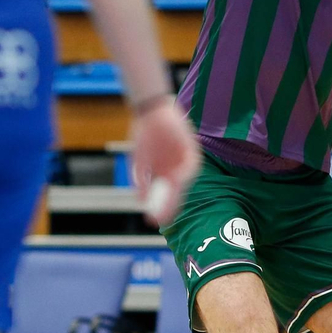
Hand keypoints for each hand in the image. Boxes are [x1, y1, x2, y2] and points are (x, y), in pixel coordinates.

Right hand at [130, 97, 200, 226]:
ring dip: (177, 195)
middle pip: (176, 192)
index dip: (161, 207)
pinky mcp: (192, 150)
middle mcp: (176, 169)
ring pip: (184, 183)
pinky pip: (191, 166)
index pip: (167, 194)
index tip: (153, 220)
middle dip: (169, 206)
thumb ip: (140, 182)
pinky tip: (174, 184)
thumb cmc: (143, 136)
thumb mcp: (138, 163)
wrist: (150, 112)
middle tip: (162, 220)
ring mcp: (184, 160)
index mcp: (165, 172)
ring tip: (169, 207)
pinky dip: (183, 175)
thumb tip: (140, 201)